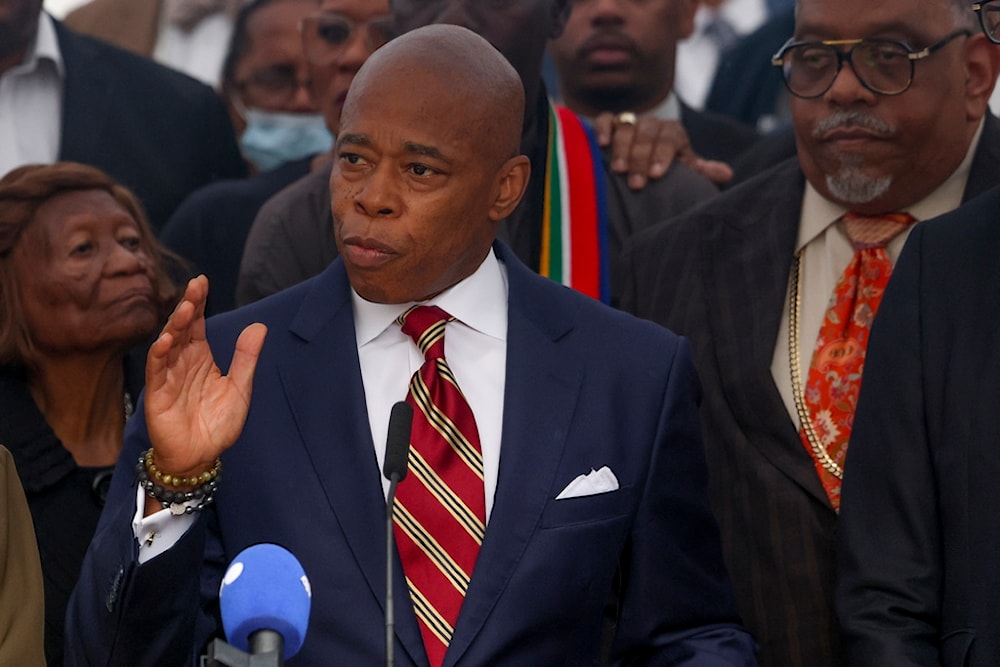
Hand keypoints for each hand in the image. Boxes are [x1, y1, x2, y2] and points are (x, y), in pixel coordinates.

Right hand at [144, 275, 266, 481]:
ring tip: (185, 309)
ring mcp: (168, 376)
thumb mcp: (240, 387)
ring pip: (168, 344)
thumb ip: (246, 358)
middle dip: (188, 306)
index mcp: (200, 357)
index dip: (198, 303)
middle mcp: (182, 361)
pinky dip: (159, 355)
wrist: (201, 456)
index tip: (203, 282)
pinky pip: (156, 370)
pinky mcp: (158, 394)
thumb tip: (259, 326)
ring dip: (175, 326)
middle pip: (182, 328)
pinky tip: (165, 340)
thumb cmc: (217, 423)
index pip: (197, 324)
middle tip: (196, 286)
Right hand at [593, 112, 733, 188]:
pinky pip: (607, 119)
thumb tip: (727, 174)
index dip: (663, 154)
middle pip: (647, 134)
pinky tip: (601, 145)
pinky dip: (603, 128)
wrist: (647, 157)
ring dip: (622, 149)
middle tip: (636, 183)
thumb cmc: (667, 168)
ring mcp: (632, 122)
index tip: (657, 175)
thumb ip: (702, 171)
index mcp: (673, 134)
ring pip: (627, 128)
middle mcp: (653, 124)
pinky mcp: (612, 123)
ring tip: (618, 170)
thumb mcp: (685, 170)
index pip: (670, 138)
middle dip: (641, 159)